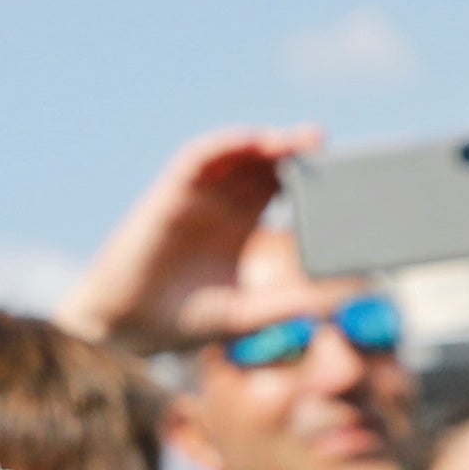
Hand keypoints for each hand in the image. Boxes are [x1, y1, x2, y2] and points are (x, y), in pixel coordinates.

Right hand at [58, 127, 313, 351]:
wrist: (128, 327)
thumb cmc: (183, 322)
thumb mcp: (246, 316)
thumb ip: (285, 307)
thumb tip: (331, 304)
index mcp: (240, 227)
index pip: (279, 189)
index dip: (306, 177)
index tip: (340, 175)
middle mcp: (219, 205)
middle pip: (263, 165)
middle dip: (294, 152)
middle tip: (326, 147)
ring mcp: (196, 196)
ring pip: (236, 154)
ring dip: (267, 142)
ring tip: (300, 141)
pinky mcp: (171, 193)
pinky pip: (200, 157)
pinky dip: (227, 144)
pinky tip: (255, 141)